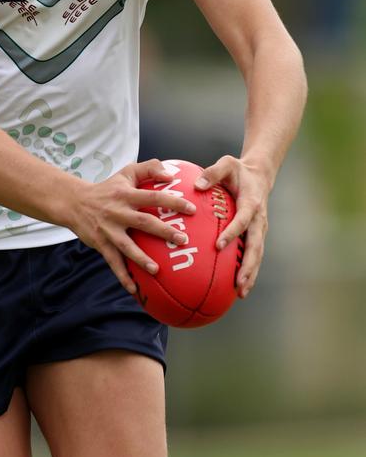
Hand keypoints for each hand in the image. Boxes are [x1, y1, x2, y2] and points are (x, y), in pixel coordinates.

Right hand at [68, 158, 196, 294]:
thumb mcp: (126, 172)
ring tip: (157, 270)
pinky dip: (123, 276)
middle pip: (143, 222)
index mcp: (127, 194)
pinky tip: (134, 289)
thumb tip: (170, 174)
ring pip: (126, 246)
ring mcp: (109, 230)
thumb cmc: (108, 188)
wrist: (75, 202)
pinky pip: (113, 262)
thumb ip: (149, 167)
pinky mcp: (101, 244)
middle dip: (163, 231)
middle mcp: (118, 212)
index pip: (153, 197)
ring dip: (141, 259)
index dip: (172, 201)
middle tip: (183, 240)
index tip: (192, 209)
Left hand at [194, 155, 270, 298]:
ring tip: (241, 292)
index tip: (218, 246)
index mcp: (251, 203)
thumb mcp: (226, 164)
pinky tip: (238, 286)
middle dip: (248, 266)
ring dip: (251, 273)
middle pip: (255, 247)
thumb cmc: (238, 170)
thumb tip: (196, 185)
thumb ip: (212, 173)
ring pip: (257, 255)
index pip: (242, 221)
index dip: (232, 233)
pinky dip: (248, 270)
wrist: (260, 174)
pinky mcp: (257, 235)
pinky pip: (253, 254)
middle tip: (238, 283)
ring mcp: (260, 229)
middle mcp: (259, 219)